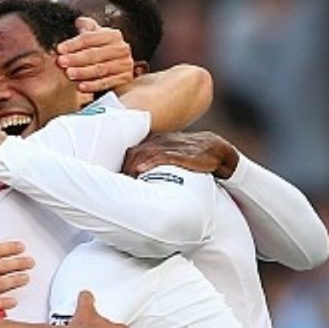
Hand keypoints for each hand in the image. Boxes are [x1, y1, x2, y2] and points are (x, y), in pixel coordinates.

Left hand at [55, 17, 134, 93]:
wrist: (118, 68)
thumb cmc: (102, 50)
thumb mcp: (95, 36)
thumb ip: (87, 27)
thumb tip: (79, 22)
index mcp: (113, 35)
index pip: (90, 38)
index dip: (73, 43)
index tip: (59, 49)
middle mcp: (121, 48)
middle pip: (94, 53)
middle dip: (75, 58)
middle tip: (61, 62)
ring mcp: (124, 64)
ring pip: (100, 69)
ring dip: (83, 72)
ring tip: (69, 74)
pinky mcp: (124, 79)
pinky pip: (106, 83)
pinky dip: (93, 85)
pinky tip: (81, 87)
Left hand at [123, 131, 239, 178]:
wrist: (215, 149)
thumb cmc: (189, 154)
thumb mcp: (168, 154)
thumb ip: (153, 162)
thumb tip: (138, 178)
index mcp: (153, 142)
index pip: (129, 152)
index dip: (120, 165)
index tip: (113, 180)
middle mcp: (158, 142)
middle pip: (132, 154)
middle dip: (124, 169)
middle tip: (118, 185)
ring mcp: (169, 147)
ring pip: (143, 155)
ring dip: (132, 168)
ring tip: (125, 181)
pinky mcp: (180, 154)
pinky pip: (162, 157)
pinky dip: (149, 163)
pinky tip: (140, 171)